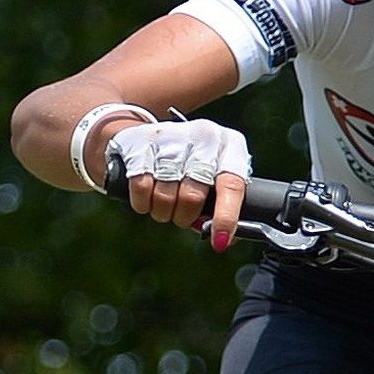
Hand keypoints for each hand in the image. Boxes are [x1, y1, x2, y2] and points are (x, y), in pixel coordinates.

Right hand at [106, 118, 251, 250]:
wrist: (152, 133)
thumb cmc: (193, 165)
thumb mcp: (215, 176)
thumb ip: (222, 207)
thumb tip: (222, 240)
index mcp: (230, 145)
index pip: (232, 185)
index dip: (226, 217)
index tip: (219, 241)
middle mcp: (203, 137)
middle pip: (193, 196)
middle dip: (185, 217)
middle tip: (183, 217)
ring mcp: (171, 138)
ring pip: (165, 196)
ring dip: (163, 213)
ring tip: (165, 206)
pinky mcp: (140, 142)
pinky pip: (141, 188)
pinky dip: (143, 204)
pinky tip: (147, 199)